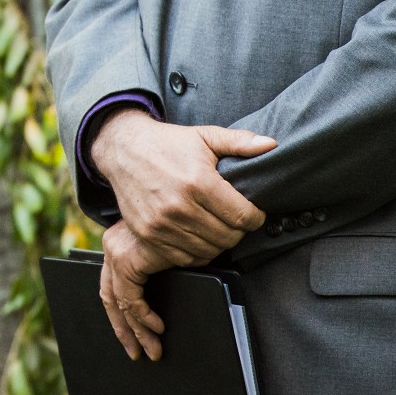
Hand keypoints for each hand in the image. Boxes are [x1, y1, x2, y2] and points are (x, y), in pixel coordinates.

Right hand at [89, 109, 274, 263]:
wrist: (124, 151)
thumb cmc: (168, 143)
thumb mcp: (205, 136)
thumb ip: (240, 142)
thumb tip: (271, 145)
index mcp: (199, 182)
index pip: (242, 216)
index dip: (256, 218)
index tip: (256, 213)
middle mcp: (180, 207)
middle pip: (227, 237)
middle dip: (240, 231)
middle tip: (238, 220)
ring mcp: (162, 225)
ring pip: (208, 250)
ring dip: (220, 243)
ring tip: (220, 228)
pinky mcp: (149, 235)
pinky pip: (184, 258)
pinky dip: (198, 252)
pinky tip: (201, 237)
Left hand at [99, 220, 168, 362]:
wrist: (183, 191)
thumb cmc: (182, 211)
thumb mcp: (171, 242)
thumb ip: (167, 261)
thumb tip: (176, 285)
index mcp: (120, 244)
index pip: (115, 286)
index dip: (123, 314)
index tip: (136, 335)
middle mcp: (113, 248)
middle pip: (112, 298)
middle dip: (125, 330)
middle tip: (138, 352)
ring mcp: (116, 253)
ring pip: (120, 303)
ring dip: (136, 331)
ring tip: (152, 349)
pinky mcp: (127, 259)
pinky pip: (130, 299)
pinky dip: (142, 316)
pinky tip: (157, 327)